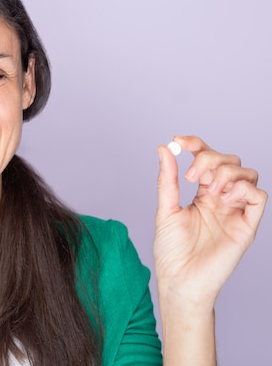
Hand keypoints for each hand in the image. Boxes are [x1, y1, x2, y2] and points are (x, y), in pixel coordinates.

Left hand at [154, 135, 266, 306]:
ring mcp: (235, 211)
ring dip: (227, 173)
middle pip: (229, 161)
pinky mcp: (246, 225)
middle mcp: (221, 199)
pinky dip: (243, 189)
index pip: (206, 159)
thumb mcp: (166, 209)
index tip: (179, 141)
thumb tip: (164, 149)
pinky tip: (224, 197)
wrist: (179, 280)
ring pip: (248, 174)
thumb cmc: (171, 251)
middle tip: (191, 177)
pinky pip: (258, 197)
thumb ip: (168, 179)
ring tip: (209, 190)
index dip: (196, 145)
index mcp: (201, 194)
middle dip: (210, 160)